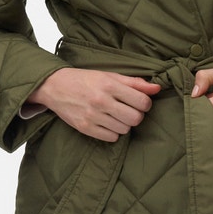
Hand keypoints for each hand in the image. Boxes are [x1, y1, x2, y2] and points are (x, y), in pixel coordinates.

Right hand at [27, 69, 160, 142]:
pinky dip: (113, 132)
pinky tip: (107, 122)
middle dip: (136, 115)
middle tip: (128, 110)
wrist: (55, 86)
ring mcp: (92, 116)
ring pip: (124, 129)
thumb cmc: (85, 79)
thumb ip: (134, 82)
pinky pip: (112, 137)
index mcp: (109, 85)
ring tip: (115, 115)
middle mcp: (101, 101)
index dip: (145, 103)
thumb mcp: (109, 75)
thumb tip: (157, 88)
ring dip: (124, 124)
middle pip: (136, 118)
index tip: (140, 102)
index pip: (142, 102)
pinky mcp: (85, 128)